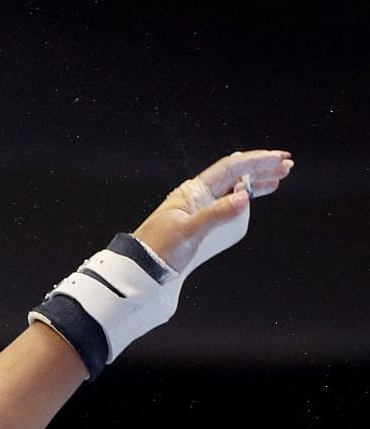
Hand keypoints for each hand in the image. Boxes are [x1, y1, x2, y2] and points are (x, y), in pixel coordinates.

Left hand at [132, 148, 294, 275]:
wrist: (141, 269)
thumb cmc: (158, 250)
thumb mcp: (188, 232)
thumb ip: (215, 215)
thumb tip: (243, 197)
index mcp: (193, 192)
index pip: (229, 168)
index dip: (255, 161)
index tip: (278, 159)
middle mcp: (197, 196)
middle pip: (234, 175)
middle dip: (261, 168)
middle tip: (287, 166)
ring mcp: (200, 209)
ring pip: (233, 188)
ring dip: (256, 181)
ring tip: (279, 178)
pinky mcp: (202, 223)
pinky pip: (228, 204)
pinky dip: (244, 198)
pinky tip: (256, 195)